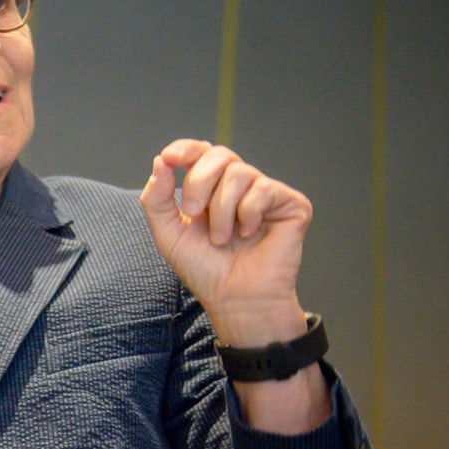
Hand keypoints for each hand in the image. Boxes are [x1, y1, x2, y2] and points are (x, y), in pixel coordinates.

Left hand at [139, 139, 311, 344]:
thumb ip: (157, 198)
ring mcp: (266, 194)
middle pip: (218, 155)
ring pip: (239, 172)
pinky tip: (249, 234)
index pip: (201, 152)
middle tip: (195, 215)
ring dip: (222, 209)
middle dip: (199, 183)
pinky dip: (248, 213)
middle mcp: (239, 186)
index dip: (186, 148)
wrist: (235, 299)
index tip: (170, 158)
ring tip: (223, 238)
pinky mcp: (291, 204)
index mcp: (211, 188)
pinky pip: (264, 189)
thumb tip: (160, 161)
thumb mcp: (169, 233)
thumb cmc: (205, 269)